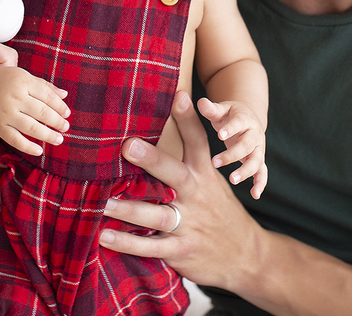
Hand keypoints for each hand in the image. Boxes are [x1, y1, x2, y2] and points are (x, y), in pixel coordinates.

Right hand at [0, 63, 70, 156]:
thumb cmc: (5, 81)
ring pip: (32, 128)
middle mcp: (14, 97)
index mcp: (23, 81)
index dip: (60, 106)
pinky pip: (15, 140)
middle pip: (42, 112)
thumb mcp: (24, 77)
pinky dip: (28, 147)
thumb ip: (44, 86)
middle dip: (57, 122)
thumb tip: (65, 95)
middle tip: (65, 127)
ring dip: (48, 135)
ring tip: (59, 139)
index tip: (67, 114)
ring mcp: (5, 113)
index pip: (48, 96)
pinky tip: (39, 151)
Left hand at [99, 91, 264, 289]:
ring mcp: (190, 224)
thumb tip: (162, 128)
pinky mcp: (181, 250)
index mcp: (204, 176)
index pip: (197, 143)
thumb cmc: (219, 210)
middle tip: (128, 145)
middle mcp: (197, 196)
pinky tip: (104, 236)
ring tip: (104, 202)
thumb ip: (189, 159)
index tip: (178, 95)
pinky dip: (128, 244)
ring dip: (130, 210)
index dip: (188, 119)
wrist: (247, 255)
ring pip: (159, 215)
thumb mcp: (211, 182)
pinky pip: (151, 248)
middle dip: (152, 159)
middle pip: (175, 174)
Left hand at [198, 96, 267, 198]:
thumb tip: (200, 102)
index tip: (220, 135)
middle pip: (247, 145)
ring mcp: (259, 147)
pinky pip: (262, 172)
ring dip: (246, 171)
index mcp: (244, 118)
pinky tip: (255, 195)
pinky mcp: (259, 159)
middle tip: (215, 162)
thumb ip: (211, 108)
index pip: (239, 123)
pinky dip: (260, 183)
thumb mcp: (221, 109)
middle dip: (232, 154)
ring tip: (232, 179)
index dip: (231, 129)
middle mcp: (254, 133)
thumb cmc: (229, 115)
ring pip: (256, 160)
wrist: (248, 117)